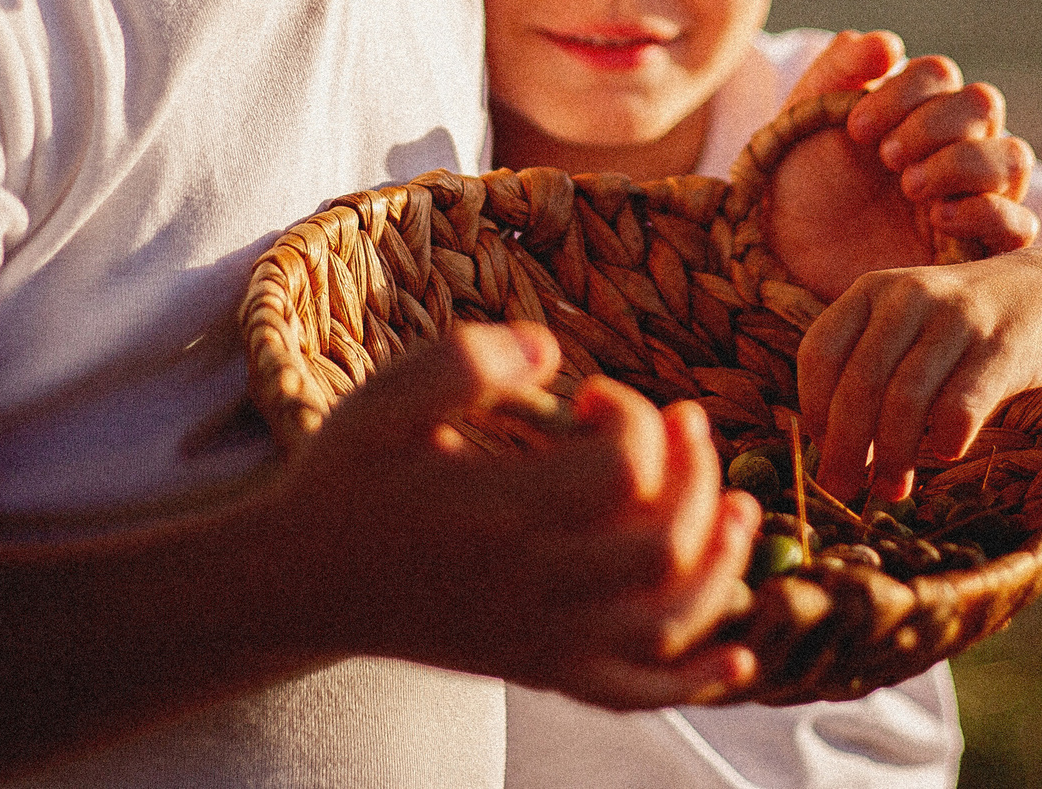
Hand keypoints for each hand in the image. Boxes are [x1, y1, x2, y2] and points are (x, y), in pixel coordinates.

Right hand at [290, 322, 759, 707]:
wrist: (299, 583)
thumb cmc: (349, 477)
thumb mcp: (389, 397)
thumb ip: (469, 357)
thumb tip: (552, 348)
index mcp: (496, 513)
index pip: (620, 469)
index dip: (632, 416)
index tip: (595, 395)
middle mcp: (528, 586)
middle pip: (661, 543)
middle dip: (694, 474)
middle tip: (687, 425)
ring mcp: (538, 638)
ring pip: (667, 620)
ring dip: (722, 564)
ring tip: (741, 508)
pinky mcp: (538, 669)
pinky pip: (633, 693)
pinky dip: (695, 678)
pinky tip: (743, 657)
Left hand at [761, 31, 1036, 304]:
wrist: (788, 255)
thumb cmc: (802, 181)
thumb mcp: (809, 113)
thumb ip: (842, 66)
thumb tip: (891, 44)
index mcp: (917, 108)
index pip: (939, 74)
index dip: (902, 92)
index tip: (855, 130)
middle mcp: (956, 144)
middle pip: (983, 104)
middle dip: (932, 124)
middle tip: (885, 157)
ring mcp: (974, 196)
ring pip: (1013, 157)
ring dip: (962, 163)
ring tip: (910, 187)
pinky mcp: (980, 248)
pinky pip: (1020, 224)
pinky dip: (987, 212)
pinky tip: (939, 218)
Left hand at [798, 247, 1041, 504]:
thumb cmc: (965, 325)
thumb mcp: (908, 325)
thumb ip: (870, 369)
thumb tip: (831, 449)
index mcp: (873, 290)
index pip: (819, 352)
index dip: (813, 410)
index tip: (823, 450)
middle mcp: (908, 296)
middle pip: (858, 384)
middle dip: (844, 449)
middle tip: (841, 491)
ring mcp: (956, 318)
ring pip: (904, 399)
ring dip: (892, 457)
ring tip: (893, 489)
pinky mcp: (1002, 347)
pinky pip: (960, 405)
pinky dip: (945, 438)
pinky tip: (946, 453)